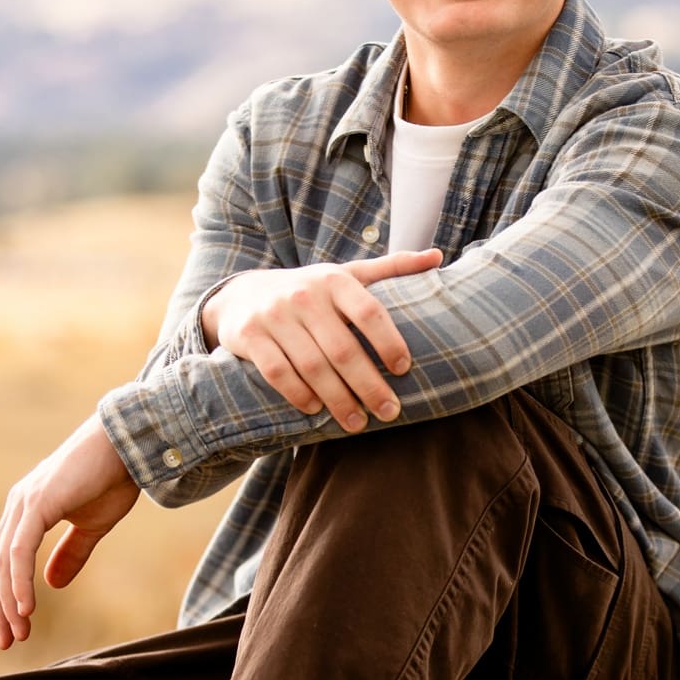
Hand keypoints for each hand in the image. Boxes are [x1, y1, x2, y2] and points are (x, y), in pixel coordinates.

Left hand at [0, 415, 138, 651]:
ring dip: (9, 600)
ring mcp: (24, 503)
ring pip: (4, 562)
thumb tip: (52, 584)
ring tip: (19, 630)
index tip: (12, 629)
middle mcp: (18, 506)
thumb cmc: (112, 478)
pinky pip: (19, 550)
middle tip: (8, 641)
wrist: (128, 444)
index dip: (5, 596)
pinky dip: (19, 580)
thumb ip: (71, 553)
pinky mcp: (37, 503)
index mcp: (27, 511)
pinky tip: (25, 606)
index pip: (4, 561)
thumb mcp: (91, 527)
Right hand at [201, 250, 441, 430]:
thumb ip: (390, 268)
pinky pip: (277, 372)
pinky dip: (298, 394)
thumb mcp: (346, 273)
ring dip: (337, 400)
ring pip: (312, 366)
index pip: (369, 311)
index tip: (404, 370)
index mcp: (334, 280)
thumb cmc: (308, 290)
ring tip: (356, 423)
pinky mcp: (249, 336)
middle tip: (389, 412)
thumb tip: (438, 257)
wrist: (241, 295)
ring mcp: (274, 316)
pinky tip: (315, 410)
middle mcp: (303, 295)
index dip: (389, 342)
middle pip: (343, 349)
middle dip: (369, 386)